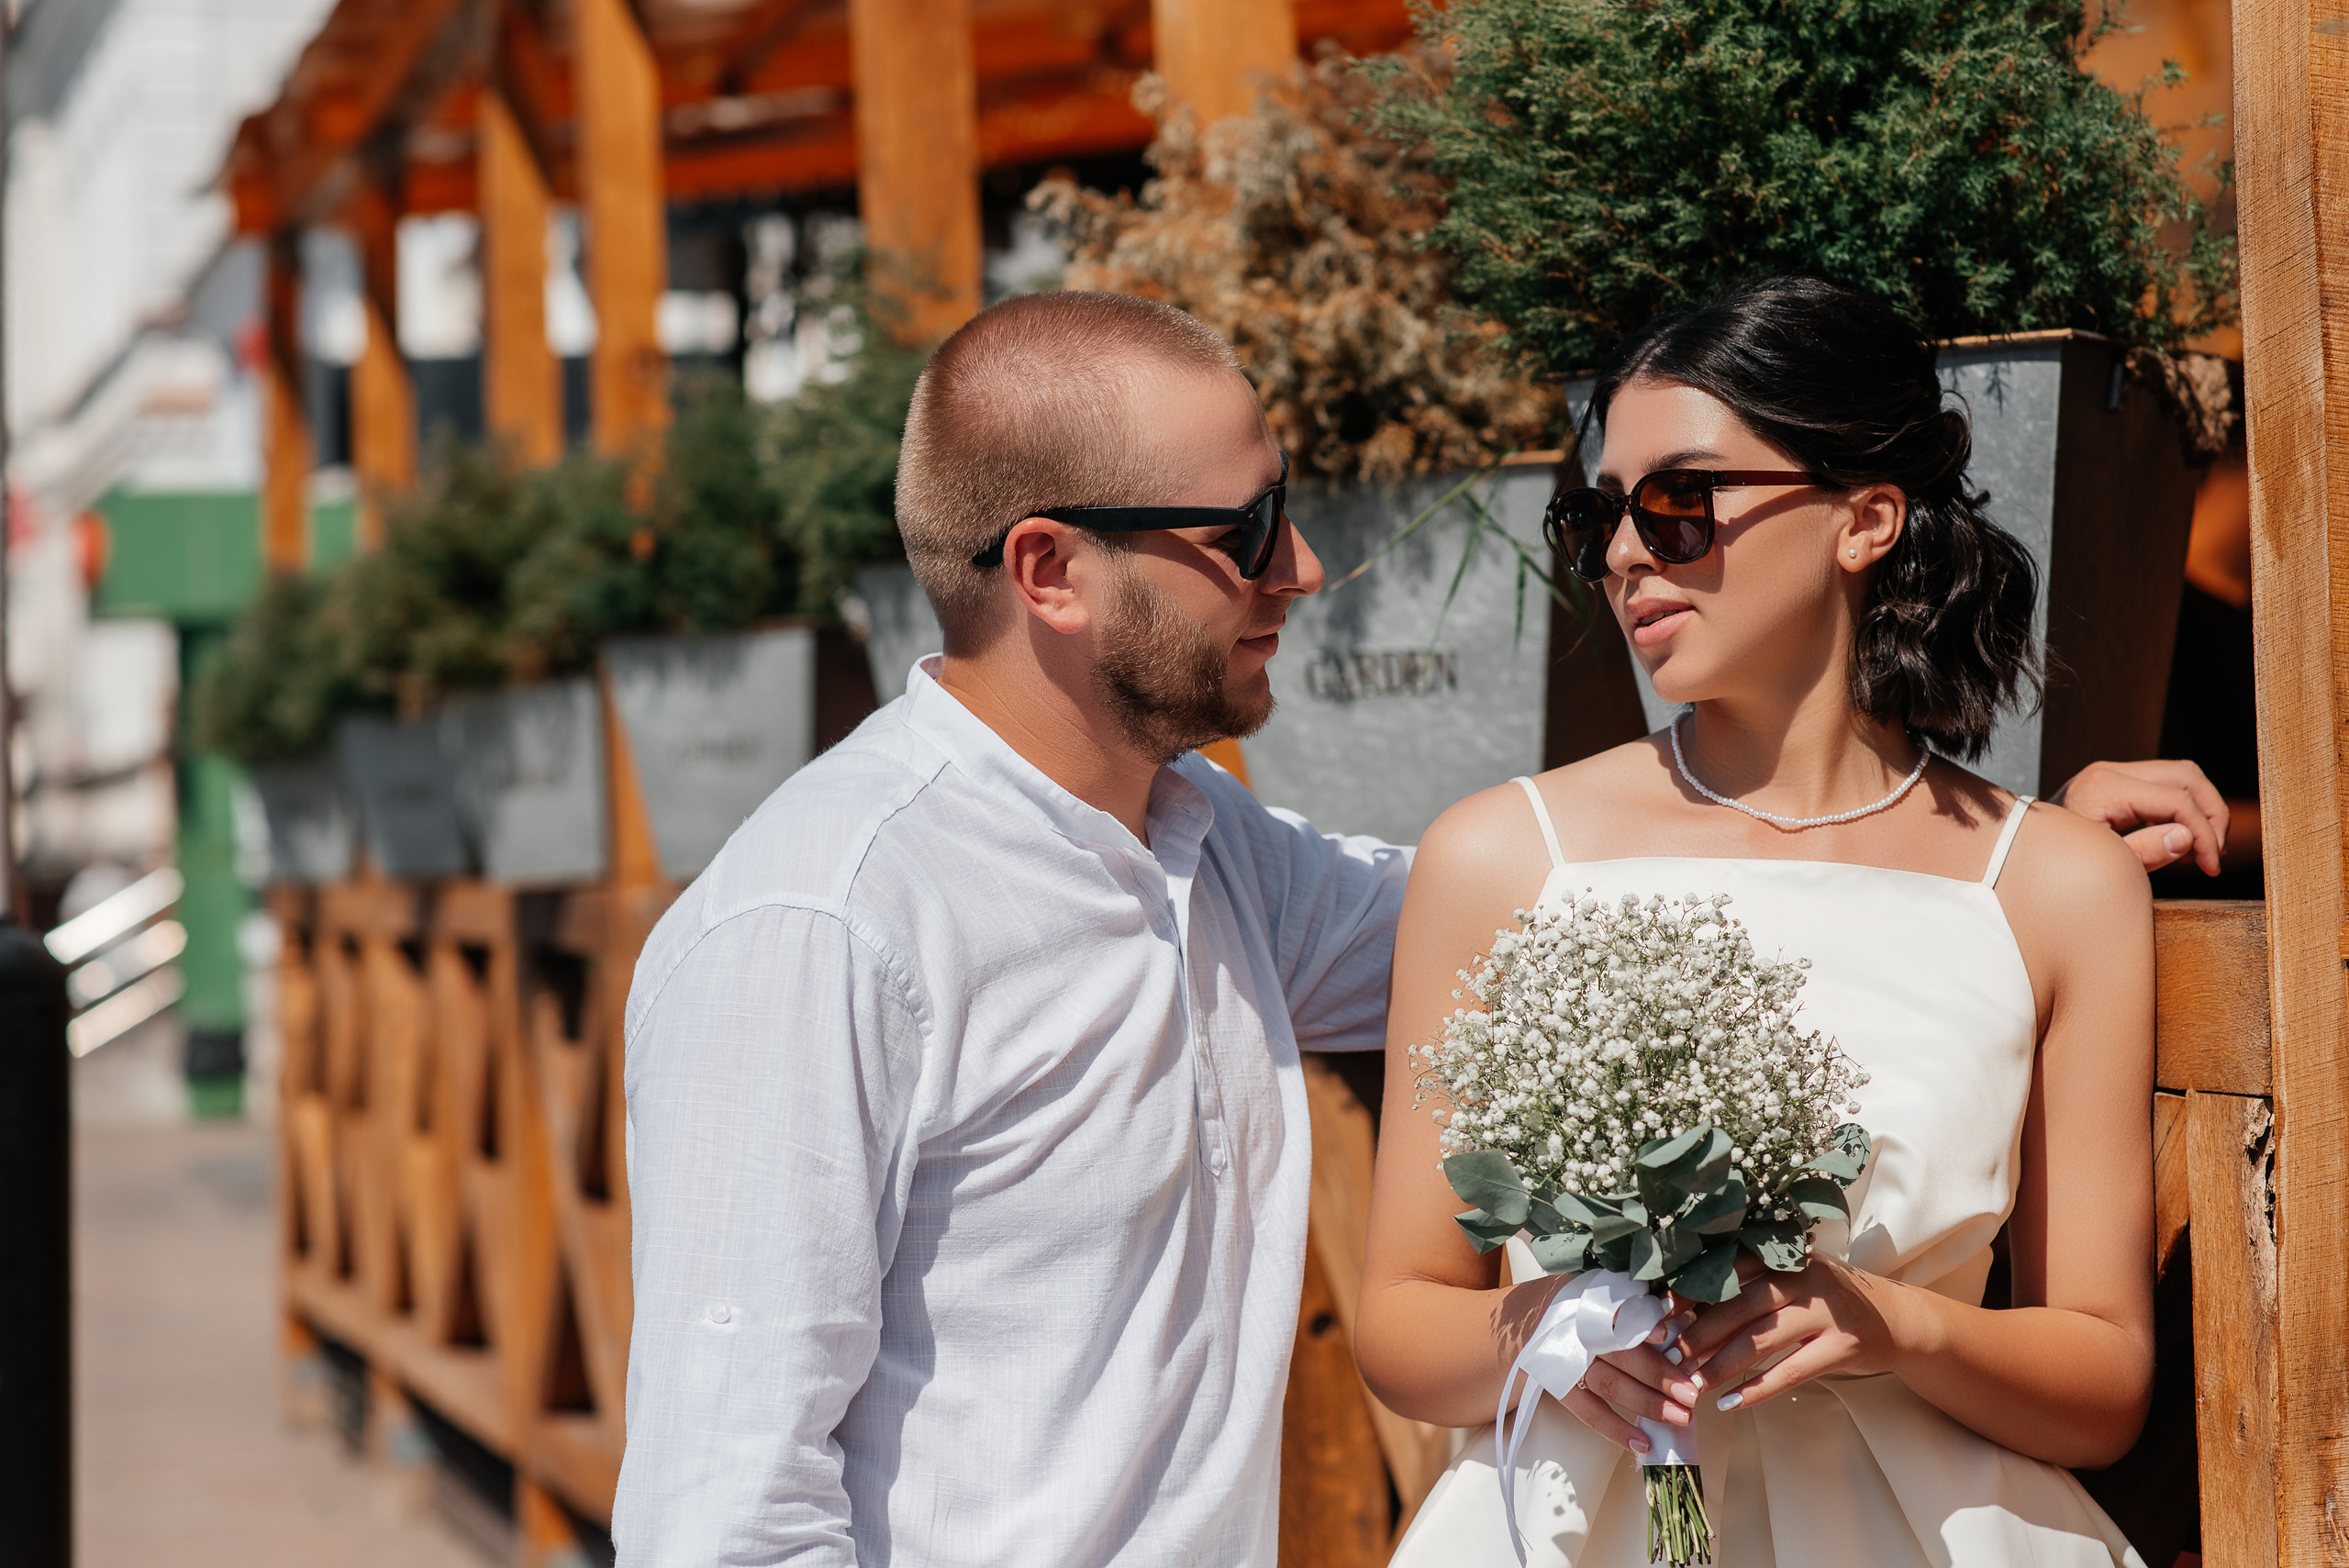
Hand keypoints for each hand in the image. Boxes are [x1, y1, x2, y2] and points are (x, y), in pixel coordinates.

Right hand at [1555, 1295, 1705, 1454]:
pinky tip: (1643, 1443)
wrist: (1531, 1317)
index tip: (1666, 1334)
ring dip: (1647, 1404)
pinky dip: (1616, 1429)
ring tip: (1681, 1418)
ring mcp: (1568, 1361)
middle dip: (1659, 1375)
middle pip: (1621, 1353)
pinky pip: (1589, 1412)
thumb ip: (1639, 1302)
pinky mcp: (1560, 1386)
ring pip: (1610, 1384)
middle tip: (1691, 1394)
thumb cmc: (1584, 1305)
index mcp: (1592, 1301)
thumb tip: (1685, 1315)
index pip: (1618, 1310)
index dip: (1641, 1323)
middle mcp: (1579, 1330)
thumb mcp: (1604, 1290)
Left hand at [1675, 1253, 1909, 1412]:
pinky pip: (1791, 1371)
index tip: (1659, 1315)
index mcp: (1784, 1254)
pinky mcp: (1843, 1345)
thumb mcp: (1792, 1280)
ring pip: (1761, 1340)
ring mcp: (1827, 1310)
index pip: (1728, 1270)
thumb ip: (1750, 1287)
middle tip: (1668, 1357)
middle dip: (1699, 1334)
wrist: (1895, 1319)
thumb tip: (1685, 1313)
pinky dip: (1758, 1389)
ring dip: (1721, 1365)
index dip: (1692, 1292)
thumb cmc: (1825, 1300)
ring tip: (1692, 1385)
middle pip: (1740, 1306)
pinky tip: (1732, 1403)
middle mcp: (1804, 1276)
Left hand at [2049, 758, 2227, 875]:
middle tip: (2212, 854)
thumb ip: (2145, 851)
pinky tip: (2182, 839)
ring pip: (2182, 774)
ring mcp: (2114, 771)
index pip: (2175, 801)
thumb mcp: (2102, 864)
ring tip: (2202, 848)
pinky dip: (2184, 806)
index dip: (2203, 833)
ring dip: (2202, 808)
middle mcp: (2110, 771)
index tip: (2210, 866)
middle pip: (2187, 776)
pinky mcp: (2118, 779)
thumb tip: (2187, 836)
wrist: (2022, 849)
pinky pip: (2166, 782)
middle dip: (2211, 814)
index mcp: (2105, 789)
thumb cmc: (2058, 861)